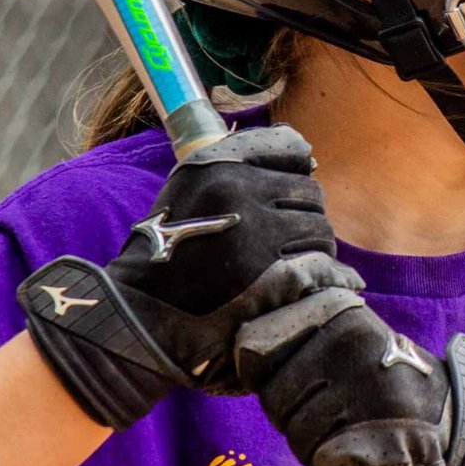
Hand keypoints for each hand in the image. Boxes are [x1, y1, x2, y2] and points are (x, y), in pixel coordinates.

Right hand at [17, 124, 361, 428]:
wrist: (136, 318)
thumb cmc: (166, 253)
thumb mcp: (188, 190)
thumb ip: (238, 167)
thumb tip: (308, 158)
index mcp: (214, 162)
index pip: (292, 148)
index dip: (296, 172)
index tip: (286, 195)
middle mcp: (235, 190)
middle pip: (311, 193)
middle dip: (303, 217)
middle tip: (283, 242)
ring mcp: (253, 235)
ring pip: (321, 231)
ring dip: (313, 250)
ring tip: (286, 266)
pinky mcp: (269, 280)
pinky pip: (322, 266)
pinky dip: (328, 276)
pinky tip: (323, 283)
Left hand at [235, 294, 464, 465]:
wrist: (449, 414)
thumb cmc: (381, 378)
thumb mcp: (345, 336)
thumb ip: (295, 335)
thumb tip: (237, 350)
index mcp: (336, 311)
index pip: (254, 352)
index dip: (270, 380)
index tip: (299, 387)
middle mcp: (350, 342)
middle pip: (274, 400)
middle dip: (291, 418)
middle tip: (329, 418)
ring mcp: (365, 387)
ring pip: (296, 435)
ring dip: (312, 449)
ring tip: (345, 437)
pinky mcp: (379, 434)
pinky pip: (324, 463)